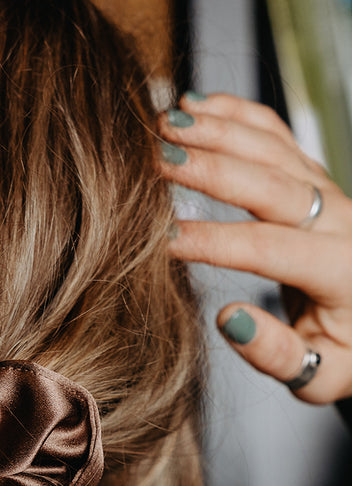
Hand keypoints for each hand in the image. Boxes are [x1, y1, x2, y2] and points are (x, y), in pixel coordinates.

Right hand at [159, 92, 351, 403]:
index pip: (268, 248)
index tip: (162, 240)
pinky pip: (276, 134)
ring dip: (217, 131)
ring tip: (164, 127)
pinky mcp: (313, 178)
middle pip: (271, 183)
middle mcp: (340, 220)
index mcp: (341, 271)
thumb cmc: (344, 353)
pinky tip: (196, 106)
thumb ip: (277, 354)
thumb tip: (229, 318)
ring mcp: (328, 190)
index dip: (212, 241)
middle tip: (156, 160)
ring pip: (273, 147)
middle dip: (210, 168)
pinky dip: (236, 114)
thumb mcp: (321, 376)